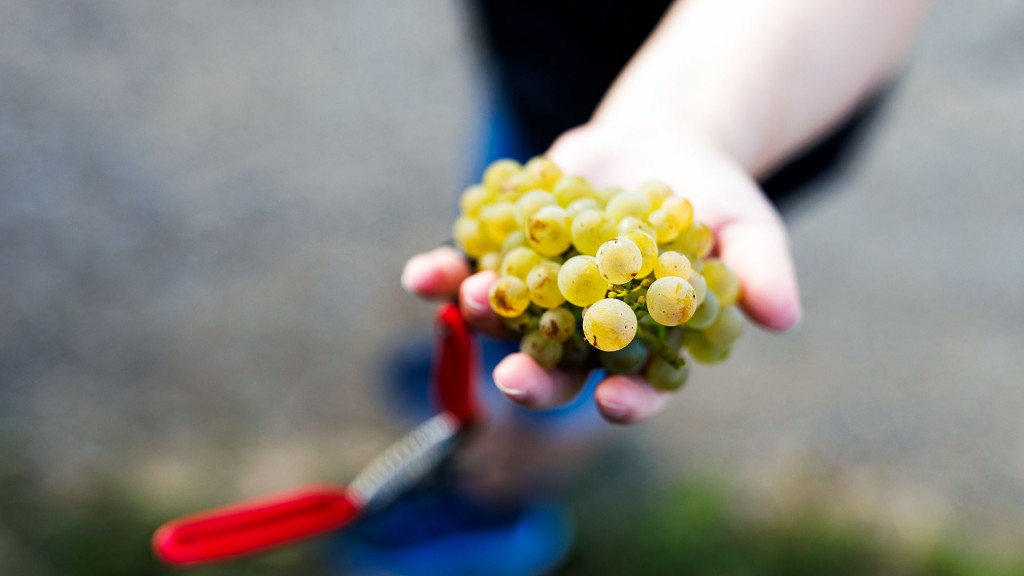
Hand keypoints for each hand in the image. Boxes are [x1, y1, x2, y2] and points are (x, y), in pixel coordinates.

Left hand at [402, 122, 800, 424]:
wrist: (657, 145)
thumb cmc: (711, 198)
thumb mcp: (747, 225)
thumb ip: (759, 271)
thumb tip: (782, 317)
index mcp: (645, 345)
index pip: (638, 387)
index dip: (629, 401)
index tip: (614, 403)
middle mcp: (584, 335)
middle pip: (557, 371)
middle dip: (534, 380)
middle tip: (513, 380)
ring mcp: (540, 299)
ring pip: (507, 325)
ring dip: (485, 318)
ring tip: (472, 298)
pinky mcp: (507, 258)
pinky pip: (472, 271)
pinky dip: (445, 274)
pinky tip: (423, 274)